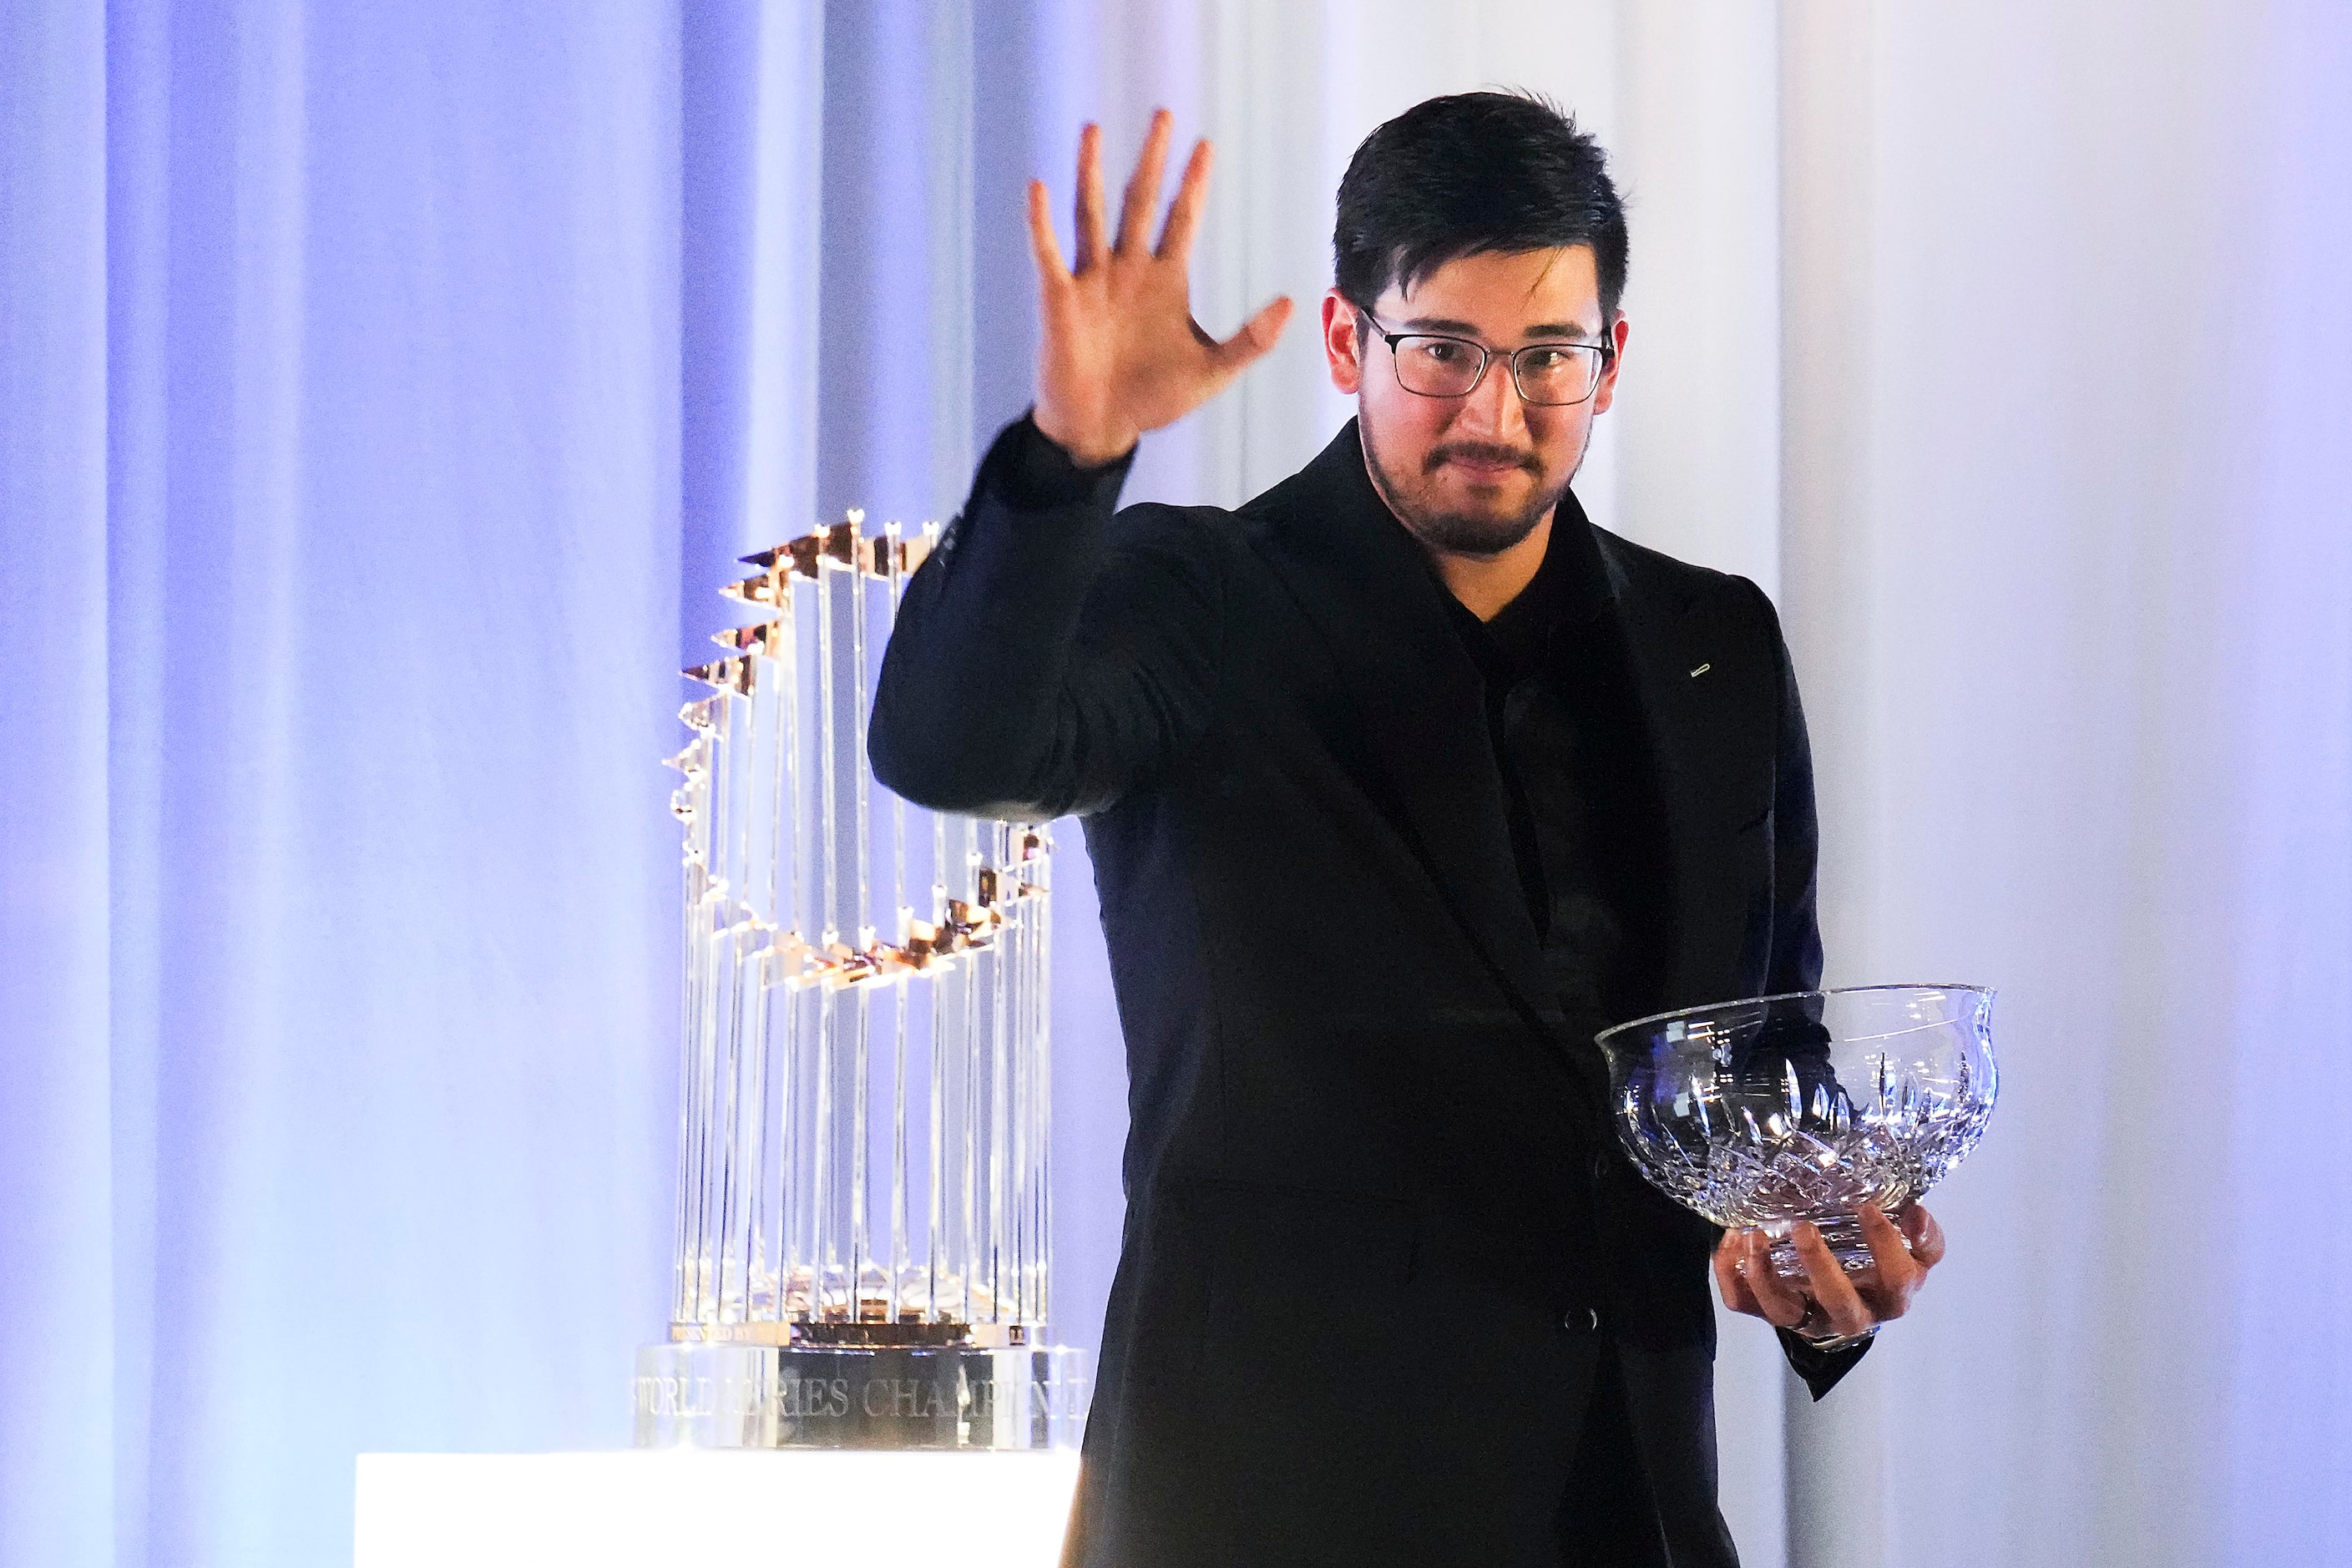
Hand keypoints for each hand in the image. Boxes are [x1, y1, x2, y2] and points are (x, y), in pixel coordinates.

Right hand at [1027, 109, 1292, 465]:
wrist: (1101, 429)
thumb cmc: (1153, 400)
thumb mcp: (1213, 371)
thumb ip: (1251, 340)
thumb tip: (1290, 303)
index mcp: (1166, 280)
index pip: (1183, 218)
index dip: (1194, 184)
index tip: (1206, 146)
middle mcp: (1128, 269)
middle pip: (1141, 201)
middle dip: (1153, 160)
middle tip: (1164, 115)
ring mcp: (1092, 280)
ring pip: (1092, 213)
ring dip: (1092, 172)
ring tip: (1094, 130)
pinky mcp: (1061, 299)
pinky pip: (1050, 252)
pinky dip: (1042, 222)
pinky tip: (1039, 186)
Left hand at [1713, 1202, 1946, 1342]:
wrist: (1845, 1305)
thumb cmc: (1877, 1269)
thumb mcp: (1908, 1254)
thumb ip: (1920, 1235)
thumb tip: (1915, 1211)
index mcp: (1888, 1296)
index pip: (1898, 1278)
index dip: (1886, 1244)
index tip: (1867, 1205)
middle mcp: (1850, 1315)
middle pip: (1839, 1302)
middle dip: (1819, 1265)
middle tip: (1803, 1227)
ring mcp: (1807, 1318)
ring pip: (1783, 1310)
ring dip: (1763, 1274)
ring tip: (1753, 1234)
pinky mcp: (1771, 1313)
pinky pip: (1743, 1302)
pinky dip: (1730, 1272)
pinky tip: (1733, 1239)